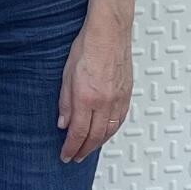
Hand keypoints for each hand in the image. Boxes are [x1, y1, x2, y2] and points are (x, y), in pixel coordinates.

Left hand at [57, 21, 131, 162]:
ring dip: (97, 144)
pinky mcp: (127, 94)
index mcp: (87, 97)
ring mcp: (118, 99)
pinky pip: (120, 121)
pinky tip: (106, 134)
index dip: (71, 148)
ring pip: (109, 131)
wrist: (110, 32)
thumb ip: (65, 102)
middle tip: (75, 157)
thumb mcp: (66, 75)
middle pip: (94, 137)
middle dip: (83, 150)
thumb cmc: (88, 46)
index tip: (65, 155)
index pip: (78, 133)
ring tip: (88, 150)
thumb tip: (63, 123)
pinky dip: (111, 132)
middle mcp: (105, 102)